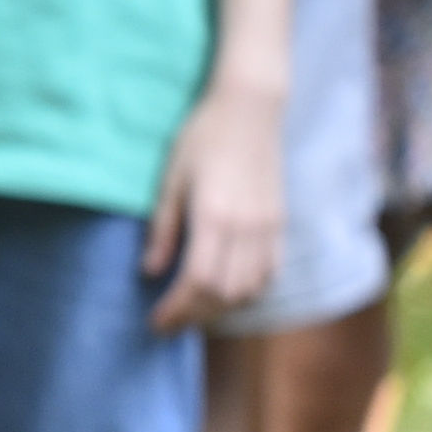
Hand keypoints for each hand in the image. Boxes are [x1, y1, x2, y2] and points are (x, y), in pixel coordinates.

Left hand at [141, 68, 285, 327]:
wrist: (250, 110)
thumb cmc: (202, 138)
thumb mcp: (170, 180)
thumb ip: (162, 229)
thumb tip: (150, 271)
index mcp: (215, 217)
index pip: (198, 282)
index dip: (177, 309)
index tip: (155, 321)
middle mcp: (247, 228)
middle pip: (224, 294)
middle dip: (194, 316)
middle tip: (169, 322)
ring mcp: (269, 226)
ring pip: (251, 289)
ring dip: (221, 308)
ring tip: (194, 310)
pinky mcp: (281, 222)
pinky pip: (271, 272)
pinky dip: (250, 291)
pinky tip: (228, 293)